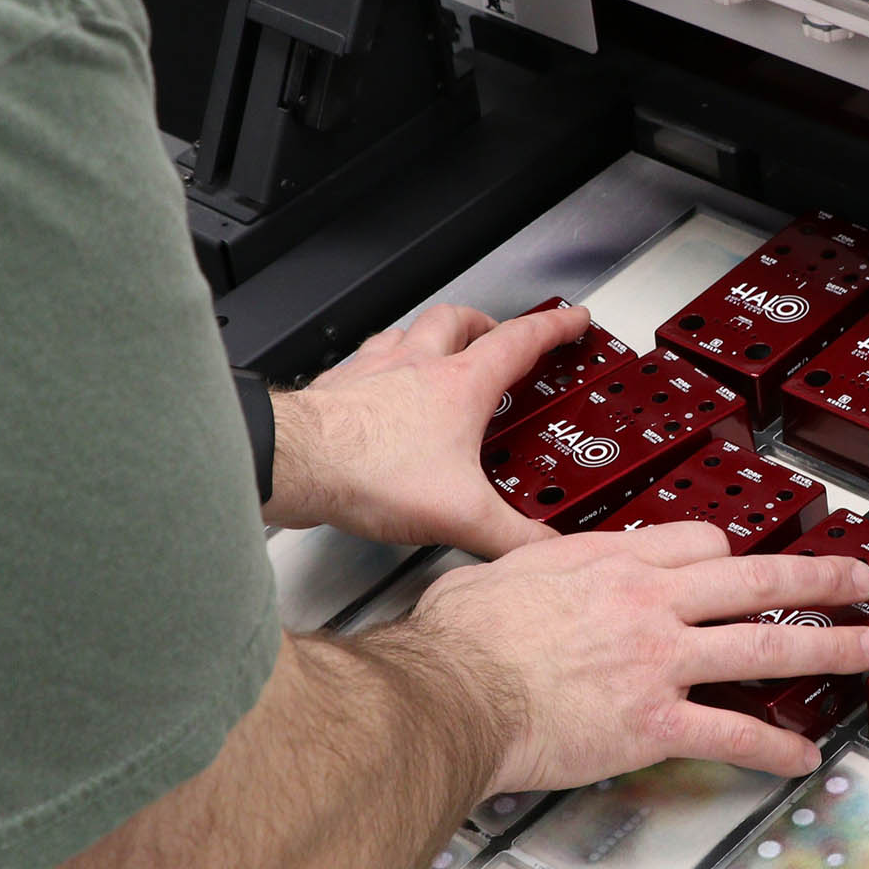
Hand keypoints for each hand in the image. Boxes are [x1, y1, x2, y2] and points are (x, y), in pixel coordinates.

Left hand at [265, 304, 591, 557]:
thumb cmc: (368, 470)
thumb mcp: (461, 514)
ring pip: (411, 332)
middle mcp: (416, 366)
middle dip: (486, 323)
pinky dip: (381, 364)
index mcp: (458, 385)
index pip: (519, 341)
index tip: (570, 319)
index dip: (553, 327)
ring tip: (439, 352)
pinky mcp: (339, 388)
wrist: (297, 463)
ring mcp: (374, 372)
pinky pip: (366, 359)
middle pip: (459, 321)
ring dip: (430, 336)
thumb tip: (546, 548)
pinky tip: (379, 386)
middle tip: (498, 335)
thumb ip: (512, 536)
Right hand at [406, 522, 868, 793]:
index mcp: (612, 562)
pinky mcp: (655, 721)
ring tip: (866, 648)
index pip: (698, 542)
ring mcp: (660, 661)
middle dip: (816, 580)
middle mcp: (649, 602)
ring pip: (763, 647)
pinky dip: (775, 748)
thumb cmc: (458, 639)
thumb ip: (532, 568)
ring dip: (826, 649)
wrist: (452, 691)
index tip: (742, 558)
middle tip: (857, 580)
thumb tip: (525, 572)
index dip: (729, 551)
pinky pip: (732, 734)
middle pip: (754, 581)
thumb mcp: (498, 570)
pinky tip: (803, 755)